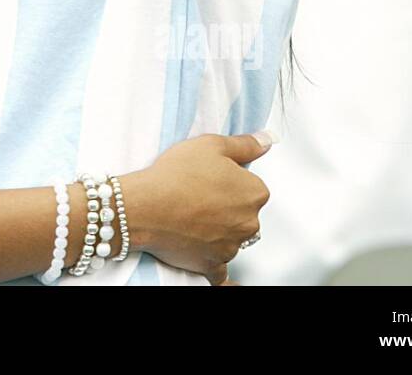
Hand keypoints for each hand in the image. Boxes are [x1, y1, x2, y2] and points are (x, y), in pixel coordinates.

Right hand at [122, 132, 271, 284]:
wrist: (145, 206)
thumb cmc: (176, 175)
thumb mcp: (210, 144)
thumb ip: (244, 144)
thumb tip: (266, 141)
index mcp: (254, 193)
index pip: (252, 186)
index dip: (231, 179)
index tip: (212, 177)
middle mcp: (249, 223)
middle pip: (244, 213)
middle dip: (227, 206)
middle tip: (199, 195)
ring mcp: (232, 247)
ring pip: (231, 238)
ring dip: (218, 231)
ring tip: (189, 216)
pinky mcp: (212, 265)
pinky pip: (220, 270)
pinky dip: (215, 264)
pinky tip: (206, 256)